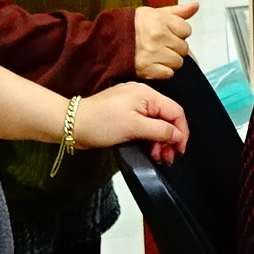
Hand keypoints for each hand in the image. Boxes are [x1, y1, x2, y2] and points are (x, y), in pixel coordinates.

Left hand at [72, 81, 190, 162]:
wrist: (72, 124)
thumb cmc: (101, 123)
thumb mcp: (134, 127)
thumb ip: (160, 130)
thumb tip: (177, 135)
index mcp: (147, 95)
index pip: (175, 112)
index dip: (181, 132)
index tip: (180, 150)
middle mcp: (142, 96)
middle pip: (167, 118)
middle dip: (170, 139)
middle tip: (167, 158)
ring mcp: (133, 104)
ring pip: (156, 122)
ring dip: (159, 141)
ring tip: (157, 156)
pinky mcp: (125, 113)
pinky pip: (145, 124)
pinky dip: (148, 137)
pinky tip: (148, 148)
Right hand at [134, 2, 197, 79]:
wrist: (110, 39)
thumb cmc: (134, 25)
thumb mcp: (155, 13)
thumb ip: (177, 11)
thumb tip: (195, 6)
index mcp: (160, 20)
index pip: (186, 30)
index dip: (179, 33)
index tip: (169, 33)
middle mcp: (157, 37)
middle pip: (184, 48)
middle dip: (175, 47)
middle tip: (162, 45)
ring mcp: (152, 54)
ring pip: (178, 62)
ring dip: (170, 61)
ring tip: (158, 55)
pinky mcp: (147, 69)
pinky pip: (168, 74)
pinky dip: (163, 71)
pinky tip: (154, 64)